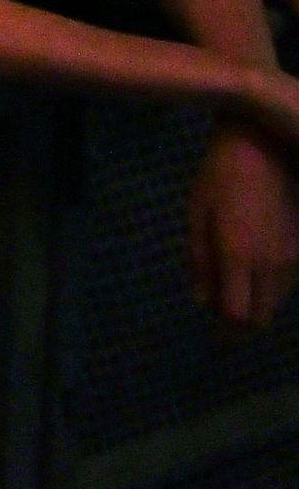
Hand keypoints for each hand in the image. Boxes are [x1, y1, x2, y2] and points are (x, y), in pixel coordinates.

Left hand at [191, 126, 298, 327]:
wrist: (266, 147)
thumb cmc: (221, 176)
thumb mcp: (198, 214)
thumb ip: (199, 261)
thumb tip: (202, 301)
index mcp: (239, 257)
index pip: (238, 315)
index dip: (228, 331)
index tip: (217, 341)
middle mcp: (272, 264)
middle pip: (262, 315)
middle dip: (243, 323)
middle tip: (223, 318)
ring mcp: (293, 257)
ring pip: (277, 301)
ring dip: (257, 304)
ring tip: (234, 292)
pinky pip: (287, 282)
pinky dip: (270, 287)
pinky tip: (252, 271)